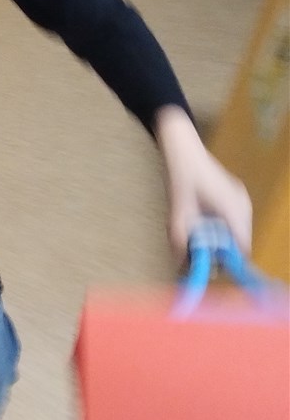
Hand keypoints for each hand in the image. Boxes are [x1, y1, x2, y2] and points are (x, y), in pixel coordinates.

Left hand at [155, 105, 252, 257]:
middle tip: (198, 252)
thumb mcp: (178, 213)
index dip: (229, 261)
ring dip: (219, 237)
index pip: (242, 247)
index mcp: (233, 211)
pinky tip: (201, 221)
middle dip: (220, 250)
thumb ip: (180, 241)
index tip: (213, 269)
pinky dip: (219, 225)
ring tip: (195, 233)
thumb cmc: (181, 178)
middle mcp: (243, 206)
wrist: (183, 151)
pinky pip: (232, 218)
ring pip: (235, 229)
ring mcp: (241, 198)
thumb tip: (180, 266)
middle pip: (239, 240)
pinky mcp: (236, 194)